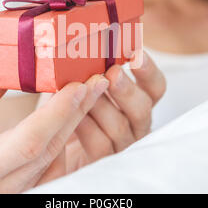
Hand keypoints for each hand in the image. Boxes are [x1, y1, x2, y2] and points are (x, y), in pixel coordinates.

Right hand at [0, 74, 107, 192]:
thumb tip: (11, 72)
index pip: (28, 142)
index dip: (57, 113)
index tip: (77, 85)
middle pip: (49, 148)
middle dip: (77, 112)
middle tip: (97, 80)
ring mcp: (12, 195)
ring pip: (53, 158)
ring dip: (75, 123)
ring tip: (91, 93)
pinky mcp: (17, 193)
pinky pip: (50, 169)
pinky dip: (65, 140)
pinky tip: (74, 118)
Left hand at [36, 51, 165, 183]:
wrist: (51, 139)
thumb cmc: (67, 103)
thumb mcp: (76, 81)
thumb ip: (85, 68)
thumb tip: (81, 47)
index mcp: (136, 99)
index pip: (155, 87)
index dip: (149, 71)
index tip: (137, 54)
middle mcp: (135, 122)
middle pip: (143, 107)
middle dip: (126, 89)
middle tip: (112, 74)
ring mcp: (122, 144)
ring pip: (120, 127)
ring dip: (101, 106)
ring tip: (83, 92)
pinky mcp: (104, 160)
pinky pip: (101, 145)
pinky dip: (87, 128)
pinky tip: (74, 116)